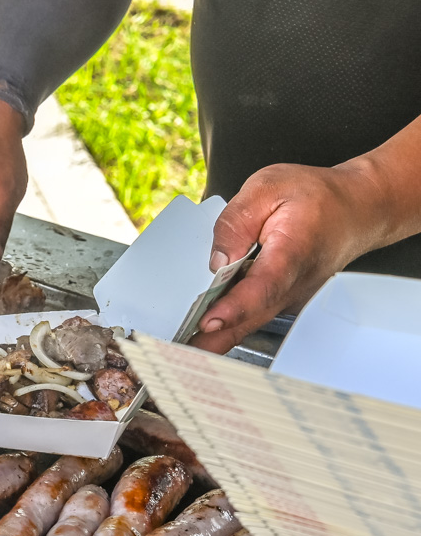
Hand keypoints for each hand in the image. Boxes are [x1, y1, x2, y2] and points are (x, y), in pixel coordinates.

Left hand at [190, 162, 384, 353]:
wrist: (355, 209)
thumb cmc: (315, 197)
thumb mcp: (267, 188)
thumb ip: (236, 221)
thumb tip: (216, 258)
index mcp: (292, 251)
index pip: (263, 286)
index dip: (235, 307)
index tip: (209, 321)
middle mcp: (295, 283)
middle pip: (253, 315)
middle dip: (217, 336)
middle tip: (180, 347)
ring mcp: (291, 297)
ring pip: (251, 321)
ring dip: (219, 336)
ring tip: (183, 344)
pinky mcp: (284, 300)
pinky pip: (253, 315)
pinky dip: (228, 324)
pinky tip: (203, 330)